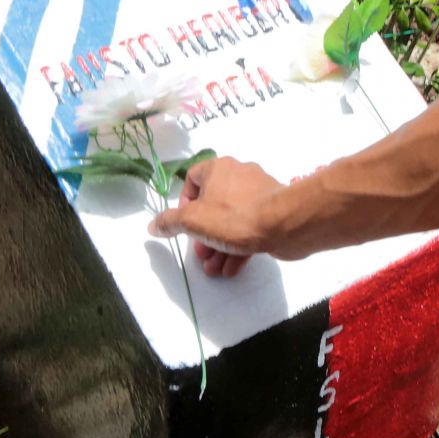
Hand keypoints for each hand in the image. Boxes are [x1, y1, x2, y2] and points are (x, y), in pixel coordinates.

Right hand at [148, 155, 281, 278]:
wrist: (284, 223)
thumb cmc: (233, 216)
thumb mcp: (193, 220)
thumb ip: (170, 222)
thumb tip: (154, 224)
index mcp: (219, 168)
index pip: (192, 178)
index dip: (184, 201)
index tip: (184, 223)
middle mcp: (239, 175)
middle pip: (212, 205)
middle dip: (203, 234)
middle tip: (201, 254)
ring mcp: (259, 193)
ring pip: (231, 220)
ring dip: (219, 246)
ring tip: (214, 269)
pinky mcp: (273, 212)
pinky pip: (250, 228)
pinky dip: (238, 247)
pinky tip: (231, 268)